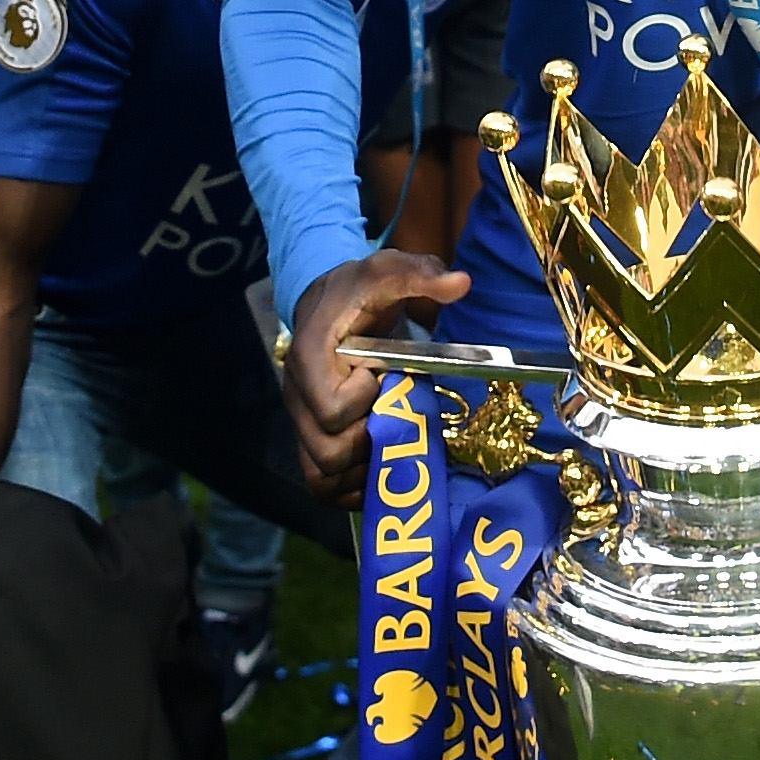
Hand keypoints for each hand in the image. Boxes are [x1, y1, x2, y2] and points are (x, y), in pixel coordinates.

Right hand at [283, 251, 472, 501]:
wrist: (329, 302)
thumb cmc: (360, 291)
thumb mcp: (388, 271)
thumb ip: (420, 274)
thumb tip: (462, 283)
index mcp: (310, 359)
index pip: (333, 410)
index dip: (365, 402)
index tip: (383, 376)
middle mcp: (297, 397)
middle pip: (328, 453)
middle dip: (370, 441)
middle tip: (392, 414)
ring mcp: (302, 423)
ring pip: (322, 477)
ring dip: (362, 471)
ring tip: (390, 442)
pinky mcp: (310, 440)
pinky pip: (322, 485)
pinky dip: (351, 488)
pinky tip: (378, 467)